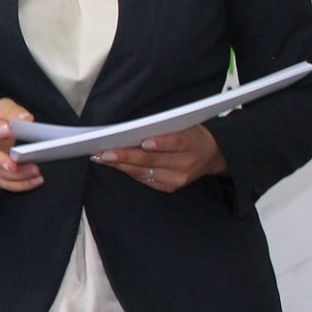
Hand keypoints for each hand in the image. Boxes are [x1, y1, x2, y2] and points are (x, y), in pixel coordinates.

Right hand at [0, 98, 43, 192]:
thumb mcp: (0, 110)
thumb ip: (11, 111)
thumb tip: (26, 118)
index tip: (9, 128)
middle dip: (1, 161)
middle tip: (14, 163)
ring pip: (0, 174)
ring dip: (18, 175)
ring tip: (35, 170)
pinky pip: (7, 184)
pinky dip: (22, 184)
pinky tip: (36, 180)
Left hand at [93, 123, 226, 191]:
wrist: (210, 155)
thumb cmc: (191, 134)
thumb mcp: (185, 124)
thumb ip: (164, 125)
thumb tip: (134, 126)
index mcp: (190, 142)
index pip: (175, 142)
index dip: (160, 143)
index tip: (143, 142)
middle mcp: (185, 163)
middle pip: (153, 159)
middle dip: (126, 156)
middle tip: (104, 152)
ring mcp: (177, 178)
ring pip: (144, 172)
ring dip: (120, 165)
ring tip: (101, 158)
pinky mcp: (170, 187)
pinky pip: (144, 180)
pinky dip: (128, 171)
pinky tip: (113, 165)